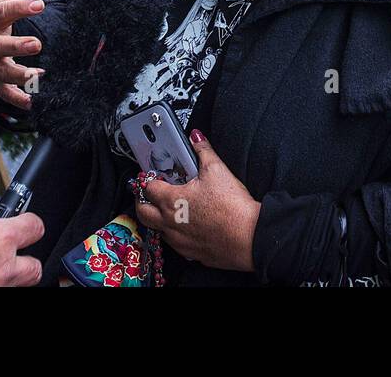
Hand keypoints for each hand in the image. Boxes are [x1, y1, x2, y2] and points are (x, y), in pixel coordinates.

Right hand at [0, 0, 47, 110]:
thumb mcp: (3, 0)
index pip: (3, 12)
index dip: (20, 8)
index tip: (39, 4)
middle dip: (16, 47)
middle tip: (37, 44)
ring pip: (0, 73)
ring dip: (18, 76)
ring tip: (38, 75)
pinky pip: (3, 94)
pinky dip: (16, 100)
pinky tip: (32, 103)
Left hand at [134, 131, 260, 271]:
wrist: (248, 238)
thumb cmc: (232, 207)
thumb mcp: (217, 170)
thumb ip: (203, 151)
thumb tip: (196, 138)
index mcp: (171, 201)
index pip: (147, 188)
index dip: (149, 179)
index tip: (154, 175)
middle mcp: (169, 223)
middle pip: (142, 213)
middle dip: (142, 201)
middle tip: (150, 194)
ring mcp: (178, 241)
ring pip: (157, 230)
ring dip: (158, 219)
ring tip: (171, 209)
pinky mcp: (190, 254)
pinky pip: (174, 244)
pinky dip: (175, 234)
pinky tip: (188, 226)